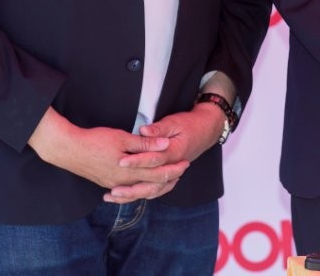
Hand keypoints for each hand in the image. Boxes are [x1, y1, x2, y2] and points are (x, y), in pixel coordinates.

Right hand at [27, 108, 188, 197]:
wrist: (67, 149)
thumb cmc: (95, 141)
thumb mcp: (122, 137)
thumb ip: (144, 144)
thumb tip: (165, 145)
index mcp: (129, 171)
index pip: (158, 174)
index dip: (173, 169)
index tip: (185, 162)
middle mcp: (122, 182)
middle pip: (151, 185)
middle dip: (169, 178)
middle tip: (182, 170)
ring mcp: (113, 184)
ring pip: (140, 189)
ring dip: (155, 184)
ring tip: (167, 178)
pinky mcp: (106, 182)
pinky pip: (127, 190)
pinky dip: (139, 188)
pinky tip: (142, 186)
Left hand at [106, 103, 225, 202]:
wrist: (206, 131)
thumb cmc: (189, 124)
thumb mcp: (174, 122)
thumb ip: (158, 129)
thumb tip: (143, 130)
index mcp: (174, 152)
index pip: (153, 159)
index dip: (136, 161)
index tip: (120, 162)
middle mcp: (172, 167)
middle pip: (151, 182)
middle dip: (131, 187)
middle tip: (113, 190)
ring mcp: (171, 174)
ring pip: (152, 191)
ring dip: (133, 195)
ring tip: (114, 196)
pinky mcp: (168, 176)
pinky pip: (155, 191)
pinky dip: (140, 195)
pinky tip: (125, 197)